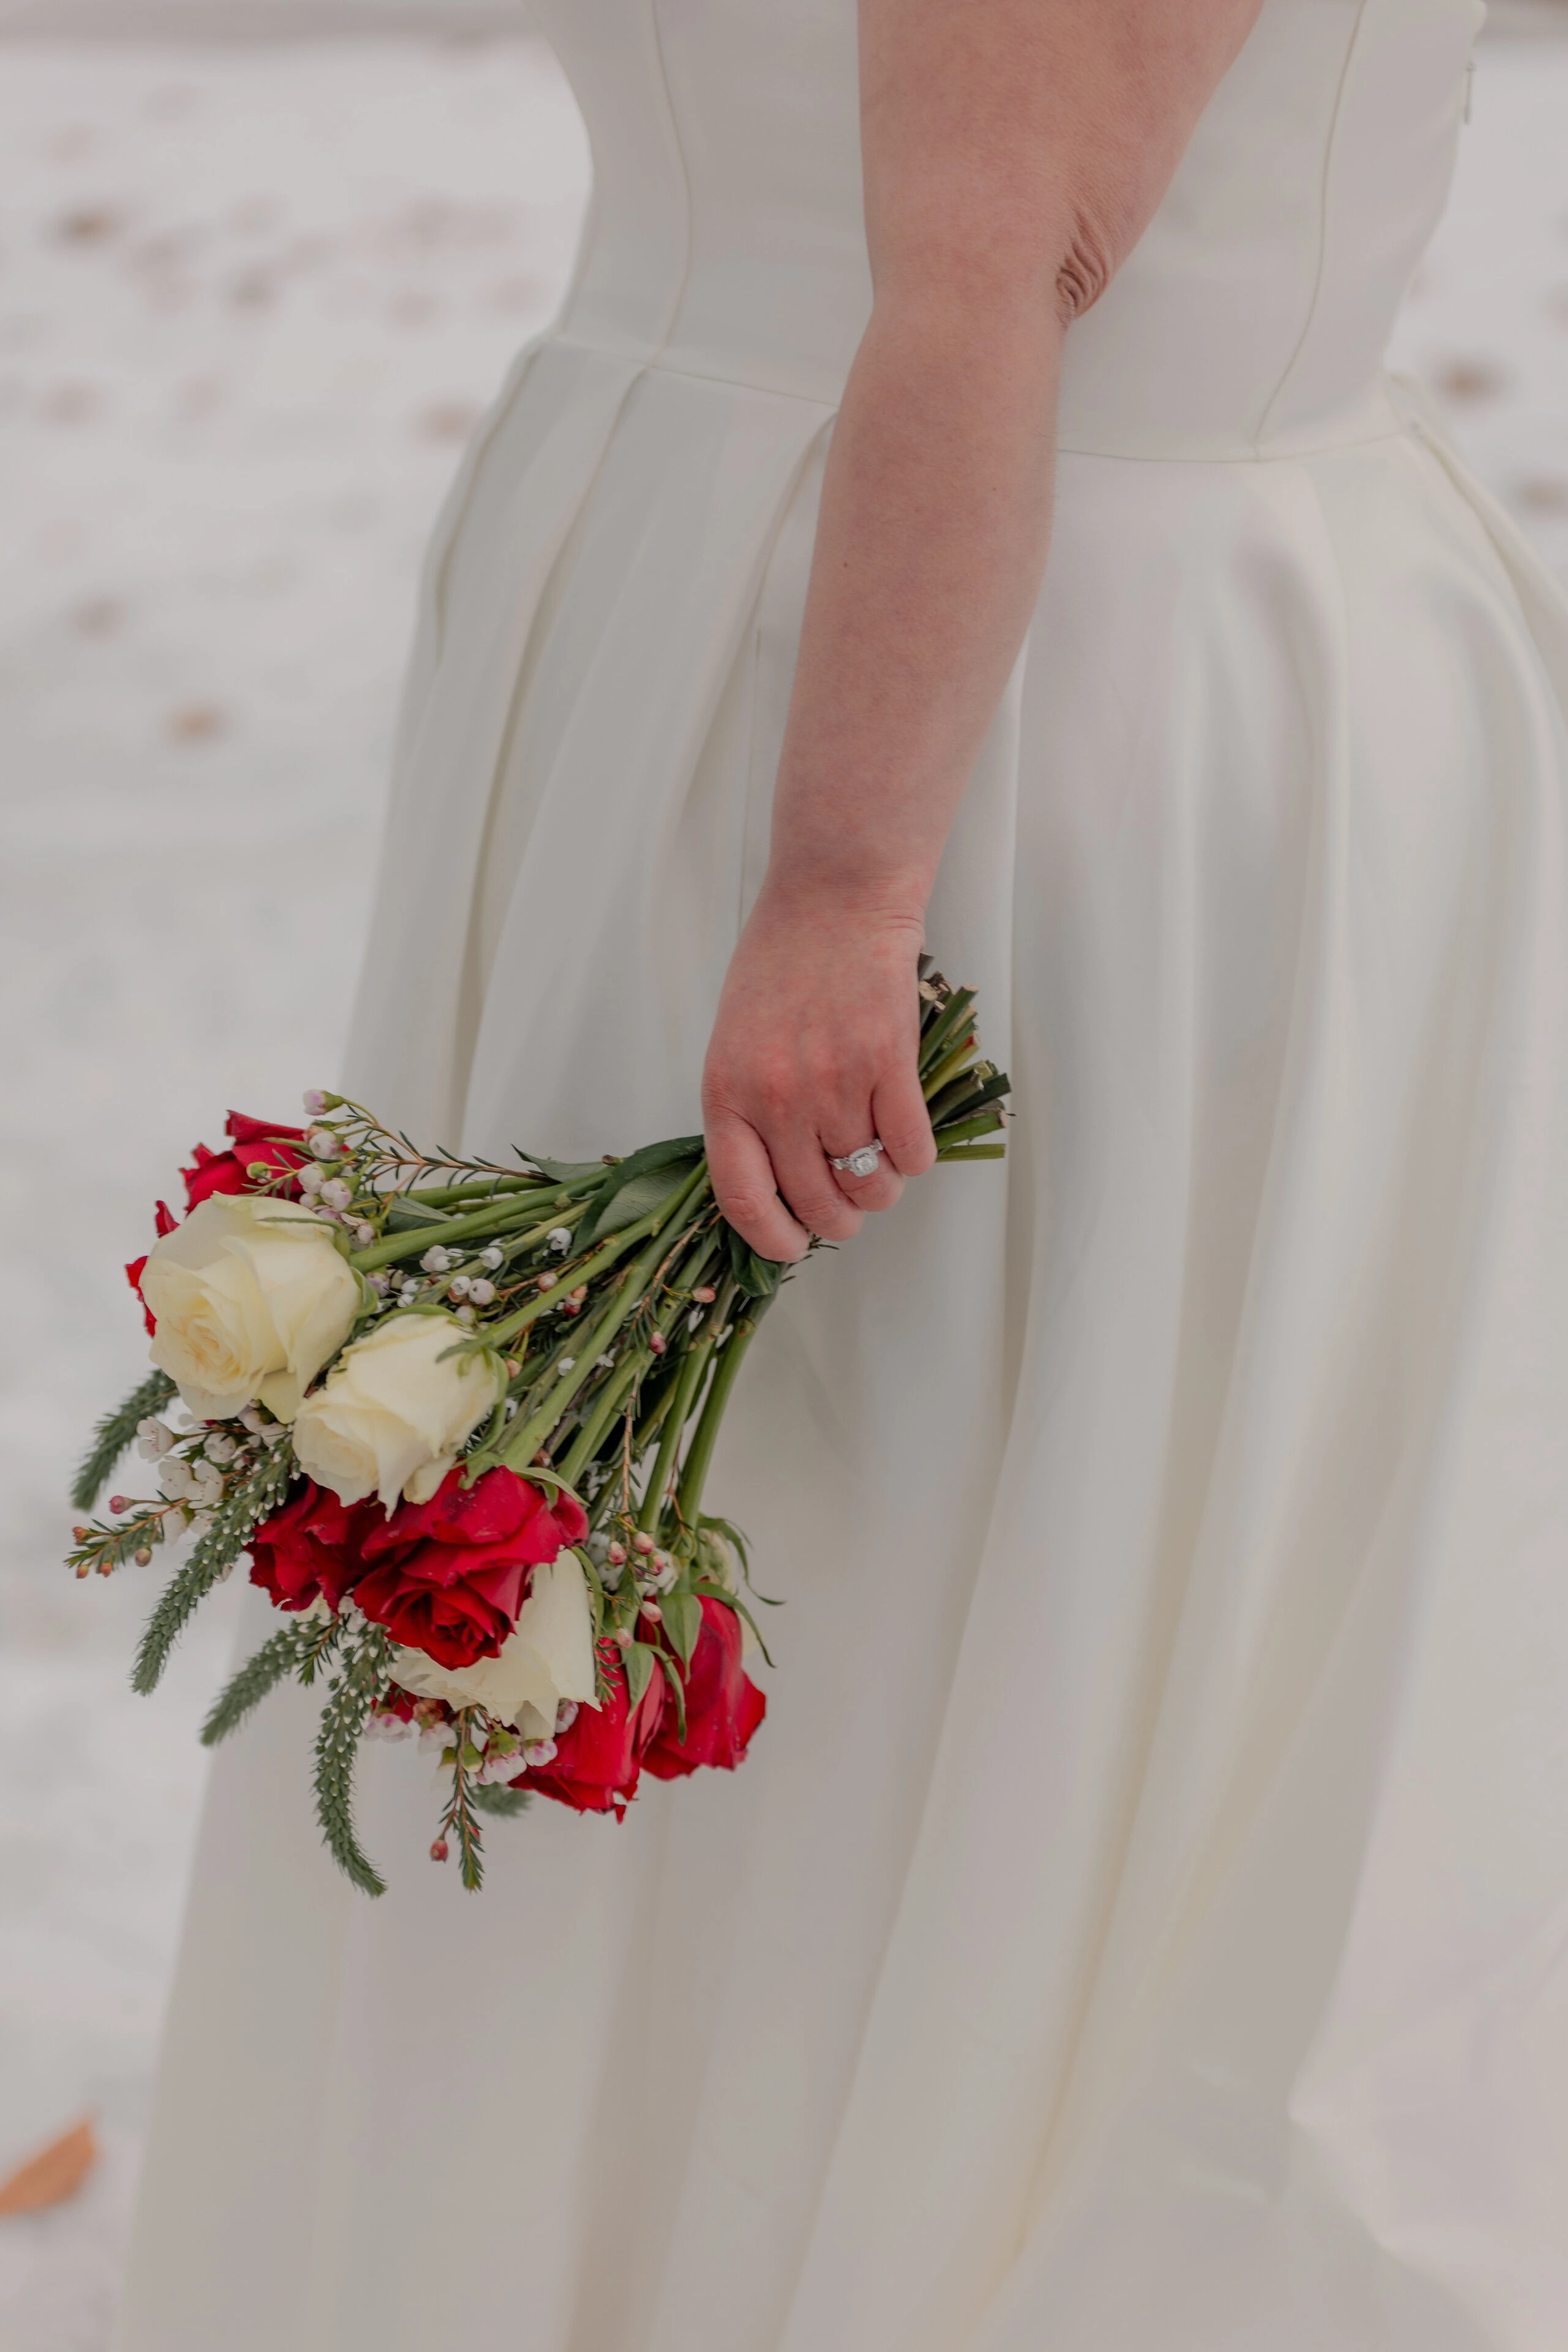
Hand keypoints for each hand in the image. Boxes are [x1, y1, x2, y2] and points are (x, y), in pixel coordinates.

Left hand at [702, 885, 935, 1259]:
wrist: (835, 897)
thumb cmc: (782, 962)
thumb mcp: (735, 1041)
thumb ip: (746, 1108)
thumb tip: (774, 1181)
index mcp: (727, 1093)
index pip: (742, 1199)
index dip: (771, 1238)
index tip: (791, 1247)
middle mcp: (776, 1097)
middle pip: (815, 1202)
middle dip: (838, 1222)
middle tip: (849, 1210)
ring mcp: (834, 1083)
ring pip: (869, 1184)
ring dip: (881, 1191)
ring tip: (880, 1169)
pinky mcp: (888, 1065)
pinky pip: (910, 1149)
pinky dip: (915, 1159)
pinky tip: (908, 1141)